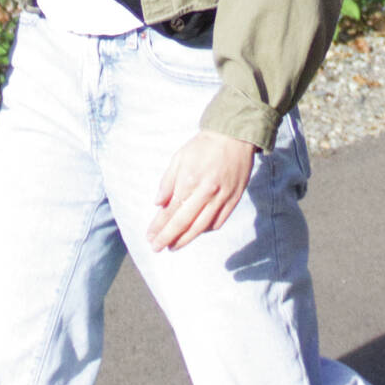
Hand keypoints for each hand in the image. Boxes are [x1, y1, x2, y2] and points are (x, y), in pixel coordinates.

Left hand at [148, 131, 256, 251]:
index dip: (159, 226)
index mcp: (190, 180)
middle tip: (157, 247)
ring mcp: (222, 197)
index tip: (150, 236)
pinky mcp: (234, 199)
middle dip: (168, 237)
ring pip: (202, 227)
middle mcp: (206, 192)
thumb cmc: (203, 146)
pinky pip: (218, 222)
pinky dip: (206, 230)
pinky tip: (196, 232)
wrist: (234, 136)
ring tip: (173, 246)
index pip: (171, 211)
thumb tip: (158, 204)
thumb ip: (167, 182)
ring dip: (185, 239)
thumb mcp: (179, 158)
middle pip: (184, 223)